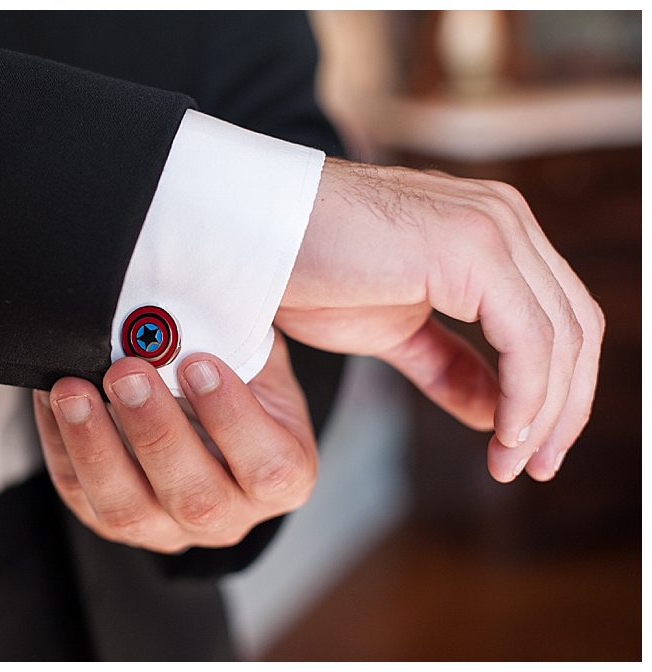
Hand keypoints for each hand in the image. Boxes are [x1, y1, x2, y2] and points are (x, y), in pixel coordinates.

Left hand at [33, 332, 314, 553]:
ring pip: (129, 512)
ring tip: (74, 390)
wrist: (197, 398)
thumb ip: (242, 332)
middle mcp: (230, 514)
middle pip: (196, 498)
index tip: (198, 363)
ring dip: (97, 447)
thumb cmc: (233, 371)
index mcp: (284, 474)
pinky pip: (81, 495)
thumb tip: (209, 294)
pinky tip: (54, 400)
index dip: (233, 420)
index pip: (269, 468)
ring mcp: (169, 527)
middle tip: (126, 372)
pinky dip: (63, 446)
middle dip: (155, 432)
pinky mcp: (116, 520)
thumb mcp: (257, 348)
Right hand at [278, 158, 603, 482]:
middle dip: (564, 408)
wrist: (252, 237)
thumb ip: (449, 364)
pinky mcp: (472, 248)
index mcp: (490, 231)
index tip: (528, 448)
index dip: (558, 389)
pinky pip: (528, 339)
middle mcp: (504, 219)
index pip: (558, 316)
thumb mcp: (393, 330)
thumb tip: (496, 412)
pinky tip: (502, 434)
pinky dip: (526, 396)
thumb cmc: (307, 273)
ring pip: (561, 337)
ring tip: (511, 463)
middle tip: (534, 466)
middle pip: (576, 326)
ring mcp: (493, 227)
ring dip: (545, 413)